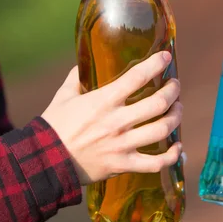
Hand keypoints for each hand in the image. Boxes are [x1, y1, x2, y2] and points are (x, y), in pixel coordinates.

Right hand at [41, 51, 182, 184]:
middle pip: (158, 103)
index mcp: (103, 101)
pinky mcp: (123, 164)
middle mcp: (117, 122)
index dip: (156, 64)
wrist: (45, 161)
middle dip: (172, 91)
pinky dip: (171, 155)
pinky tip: (177, 146)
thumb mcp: (63, 96)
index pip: (137, 77)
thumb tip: (83, 64)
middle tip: (174, 86)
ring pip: (162, 130)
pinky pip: (156, 163)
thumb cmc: (54, 126)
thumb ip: (76, 78)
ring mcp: (122, 145)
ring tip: (177, 109)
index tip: (166, 57)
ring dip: (175, 117)